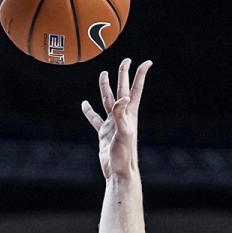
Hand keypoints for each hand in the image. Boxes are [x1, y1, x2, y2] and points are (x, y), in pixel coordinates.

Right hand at [81, 58, 151, 179]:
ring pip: (107, 101)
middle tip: (125, 61)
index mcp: (129, 113)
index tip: (147, 62)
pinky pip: (95, 118)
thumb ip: (121, 115)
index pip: (135, 89)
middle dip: (123, 75)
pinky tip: (85, 104)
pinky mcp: (103, 132)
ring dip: (105, 88)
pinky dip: (89, 111)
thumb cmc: (125, 154)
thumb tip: (122, 97)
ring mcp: (112, 123)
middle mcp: (122, 116)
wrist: (119, 171)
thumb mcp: (124, 133)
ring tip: (103, 75)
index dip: (140, 75)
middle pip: (121, 90)